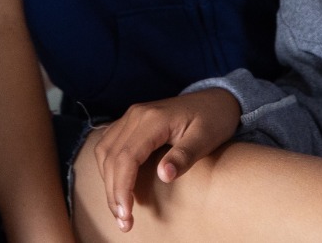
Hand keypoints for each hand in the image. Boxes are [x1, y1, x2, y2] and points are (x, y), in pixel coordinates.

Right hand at [91, 89, 240, 231]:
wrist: (216, 99)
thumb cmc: (214, 119)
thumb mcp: (206, 138)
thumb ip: (184, 155)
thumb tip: (163, 175)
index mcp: (152, 119)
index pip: (126, 157)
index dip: (122, 188)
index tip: (126, 214)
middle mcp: (135, 115)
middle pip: (111, 157)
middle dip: (113, 193)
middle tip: (124, 223)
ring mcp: (131, 117)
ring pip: (105, 152)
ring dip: (108, 182)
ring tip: (120, 210)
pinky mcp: (131, 122)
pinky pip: (109, 145)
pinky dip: (109, 168)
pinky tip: (117, 186)